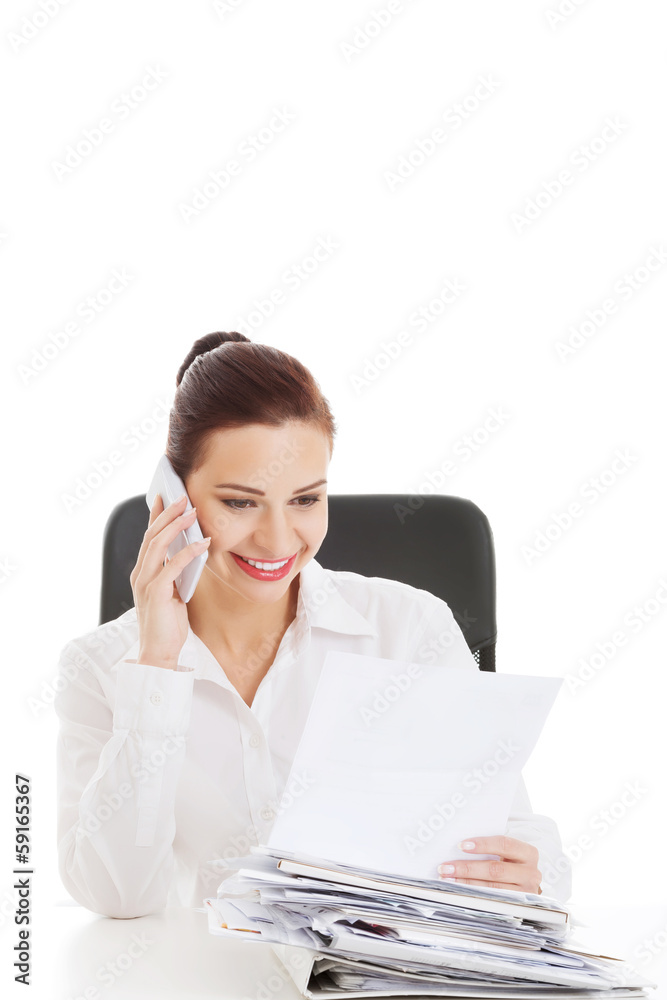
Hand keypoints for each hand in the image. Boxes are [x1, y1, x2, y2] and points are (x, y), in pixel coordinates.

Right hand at [129, 493, 210, 668]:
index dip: (156, 515)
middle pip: (152, 536)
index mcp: (143, 573)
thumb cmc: (168, 625)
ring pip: (158, 545)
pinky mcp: (156, 593)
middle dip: (167, 514)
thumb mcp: (172, 593)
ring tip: (191, 512)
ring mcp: (146, 583)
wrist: (159, 653)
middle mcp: (140, 575)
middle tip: (182, 497)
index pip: (148, 537)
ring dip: (176, 526)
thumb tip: (190, 552)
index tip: (164, 497)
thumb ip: (175, 573)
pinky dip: (188, 552)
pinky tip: (202, 544)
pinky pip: (173, 566)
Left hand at [436, 836, 541, 893]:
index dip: (483, 844)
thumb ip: (491, 848)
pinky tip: (459, 892)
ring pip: (492, 888)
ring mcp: (526, 893)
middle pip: (495, 870)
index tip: (461, 845)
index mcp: (528, 853)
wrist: (526, 885)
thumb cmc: (510, 863)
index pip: (504, 844)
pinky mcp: (517, 908)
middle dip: (467, 868)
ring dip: (466, 884)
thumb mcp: (508, 853)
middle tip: (446, 867)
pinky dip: (474, 896)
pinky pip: (492, 902)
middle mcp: (531, 874)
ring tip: (448, 879)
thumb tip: (459, 847)